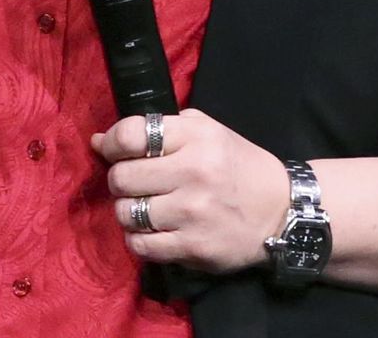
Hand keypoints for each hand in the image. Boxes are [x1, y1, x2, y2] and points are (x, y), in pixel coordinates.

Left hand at [91, 108, 289, 273]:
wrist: (280, 209)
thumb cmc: (235, 164)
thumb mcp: (205, 130)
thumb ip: (156, 129)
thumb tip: (98, 141)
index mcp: (195, 136)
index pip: (131, 135)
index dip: (112, 142)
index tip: (111, 149)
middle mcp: (192, 172)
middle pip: (122, 177)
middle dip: (118, 179)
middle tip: (131, 182)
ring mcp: (192, 213)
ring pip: (127, 213)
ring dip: (127, 210)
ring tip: (142, 206)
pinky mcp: (193, 248)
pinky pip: (141, 246)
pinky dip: (137, 238)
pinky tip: (150, 229)